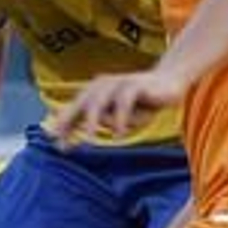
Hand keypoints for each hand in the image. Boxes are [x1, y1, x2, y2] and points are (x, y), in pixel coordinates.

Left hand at [49, 69, 186, 146]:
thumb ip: (105, 120)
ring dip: (92, 122)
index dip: (64, 126)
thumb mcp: (121, 113)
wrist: (170, 81)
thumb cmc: (143, 100)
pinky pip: (124, 102)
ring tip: (88, 139)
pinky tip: (119, 134)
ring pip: (99, 102)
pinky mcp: (135, 85)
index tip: (57, 145)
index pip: (75, 109)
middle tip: (65, 143)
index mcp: (95, 91)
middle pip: (81, 104)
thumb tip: (87, 130)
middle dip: (70, 123)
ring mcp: (118, 83)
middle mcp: (102, 85)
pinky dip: (120, 118)